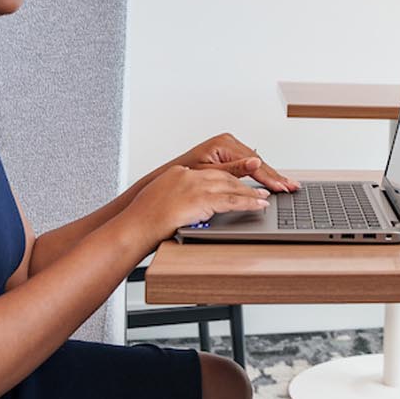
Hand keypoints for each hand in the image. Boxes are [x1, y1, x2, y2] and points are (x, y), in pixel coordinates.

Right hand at [122, 165, 271, 247]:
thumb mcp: (161, 198)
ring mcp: (196, 186)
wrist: (135, 226)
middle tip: (261, 188)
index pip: (212, 172)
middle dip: (246, 183)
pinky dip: (249, 203)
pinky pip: (232, 200)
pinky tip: (258, 205)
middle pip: (226, 177)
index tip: (243, 178)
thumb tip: (187, 203)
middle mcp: (190, 176)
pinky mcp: (202, 200)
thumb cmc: (143, 219)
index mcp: (180, 173)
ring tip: (264, 197)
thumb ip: (177, 195)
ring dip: (251, 193)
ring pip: (232, 187)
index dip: (230, 176)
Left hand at [176, 132, 298, 192]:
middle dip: (275, 176)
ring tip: (287, 185)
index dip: (269, 177)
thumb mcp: (209, 174)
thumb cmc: (184, 177)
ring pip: (256, 163)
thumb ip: (234, 170)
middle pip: (258, 162)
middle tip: (292, 186)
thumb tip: (255, 162)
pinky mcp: (229, 153)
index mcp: (223, 144)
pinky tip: (272, 180)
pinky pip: (250, 163)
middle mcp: (228, 142)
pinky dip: (261, 173)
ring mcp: (229, 147)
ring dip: (271, 175)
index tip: (281, 187)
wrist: (170, 180)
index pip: (253, 163)